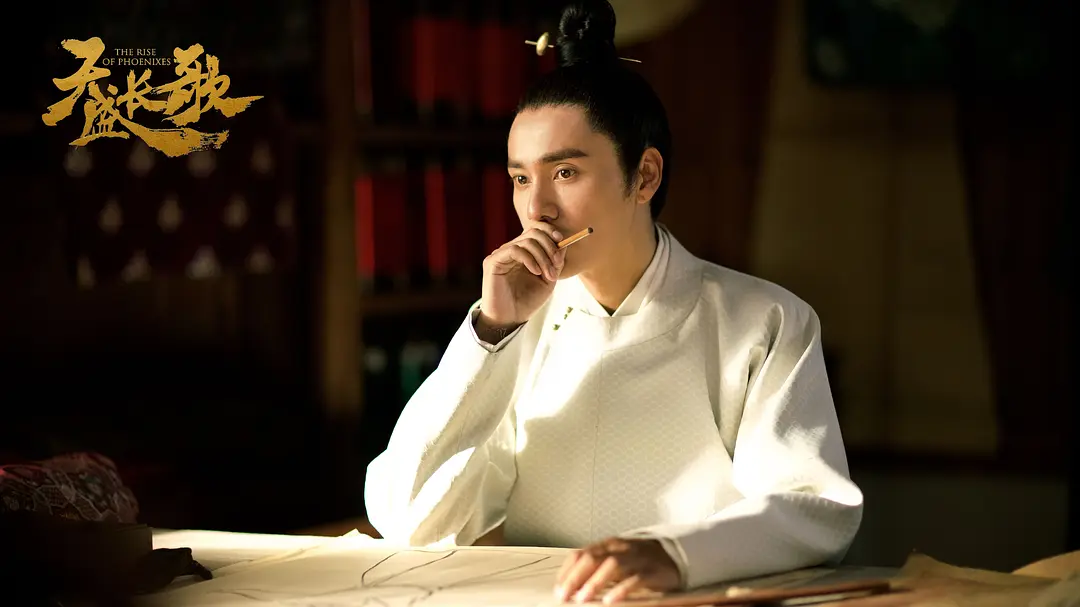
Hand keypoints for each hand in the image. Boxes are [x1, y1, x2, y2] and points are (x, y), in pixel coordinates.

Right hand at [478, 225, 565, 331]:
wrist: (510, 320)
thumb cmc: (528, 301)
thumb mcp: (548, 280)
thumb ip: (555, 261)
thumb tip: (564, 242)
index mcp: (524, 252)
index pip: (536, 229)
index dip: (550, 231)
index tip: (562, 241)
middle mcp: (511, 249)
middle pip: (533, 231)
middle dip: (550, 246)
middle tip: (557, 264)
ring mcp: (501, 254)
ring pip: (527, 241)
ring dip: (543, 257)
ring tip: (548, 275)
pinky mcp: (493, 261)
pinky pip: (514, 250)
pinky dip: (529, 259)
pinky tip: (535, 272)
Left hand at [554, 537, 680, 603]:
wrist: (674, 556)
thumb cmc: (639, 561)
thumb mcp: (615, 560)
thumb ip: (596, 569)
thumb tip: (572, 586)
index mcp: (608, 545)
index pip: (580, 553)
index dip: (567, 571)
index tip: (558, 588)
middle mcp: (620, 549)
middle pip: (593, 558)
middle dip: (575, 577)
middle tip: (564, 595)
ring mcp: (637, 559)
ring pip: (612, 565)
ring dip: (595, 582)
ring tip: (583, 598)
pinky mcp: (652, 572)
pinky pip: (635, 579)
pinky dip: (621, 590)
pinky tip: (611, 600)